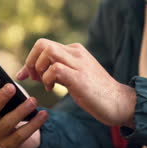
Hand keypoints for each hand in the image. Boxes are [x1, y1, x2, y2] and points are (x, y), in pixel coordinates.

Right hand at [0, 68, 48, 147]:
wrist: (23, 138)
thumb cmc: (13, 110)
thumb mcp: (7, 100)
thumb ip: (4, 91)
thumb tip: (8, 82)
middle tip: (11, 87)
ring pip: (7, 123)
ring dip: (21, 111)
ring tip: (34, 101)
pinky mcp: (10, 146)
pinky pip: (22, 134)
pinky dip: (34, 123)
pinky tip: (44, 114)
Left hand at [17, 38, 135, 127]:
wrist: (119, 103)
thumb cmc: (94, 93)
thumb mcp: (71, 77)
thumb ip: (53, 71)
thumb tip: (28, 72)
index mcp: (74, 51)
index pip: (44, 45)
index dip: (30, 59)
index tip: (27, 75)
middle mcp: (76, 53)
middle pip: (42, 44)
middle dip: (31, 62)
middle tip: (34, 79)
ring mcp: (79, 64)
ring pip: (48, 51)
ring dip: (39, 69)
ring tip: (45, 84)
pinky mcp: (80, 78)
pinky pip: (55, 69)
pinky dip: (47, 79)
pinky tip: (52, 89)